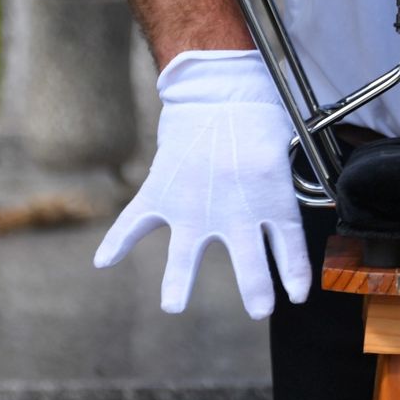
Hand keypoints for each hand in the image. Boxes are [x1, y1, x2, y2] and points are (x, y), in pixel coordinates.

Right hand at [93, 49, 309, 318]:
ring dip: (178, 283)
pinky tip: (102, 261)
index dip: (295, 274)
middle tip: (260, 309)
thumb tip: (280, 211)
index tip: (297, 295)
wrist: (218, 90)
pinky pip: (135, 223)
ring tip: (173, 307)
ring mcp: (195, 208)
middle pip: (250, 264)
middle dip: (256, 292)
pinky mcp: (163, 195)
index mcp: (272, 200)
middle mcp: (235, 213)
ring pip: (185, 257)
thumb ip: (279, 186)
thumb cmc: (258, 114)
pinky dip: (116, 241)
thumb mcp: (283, 150)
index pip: (290, 248)